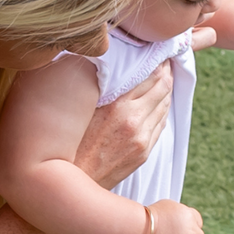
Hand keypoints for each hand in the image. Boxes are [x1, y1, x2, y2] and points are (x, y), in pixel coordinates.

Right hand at [73, 60, 172, 189]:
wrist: (70, 182)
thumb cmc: (68, 141)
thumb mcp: (82, 107)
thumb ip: (101, 87)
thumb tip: (114, 67)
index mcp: (118, 106)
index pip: (150, 74)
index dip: (157, 60)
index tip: (155, 51)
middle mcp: (134, 121)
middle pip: (163, 86)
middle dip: (166, 70)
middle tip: (164, 59)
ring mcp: (142, 138)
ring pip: (165, 105)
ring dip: (166, 89)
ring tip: (163, 76)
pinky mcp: (144, 152)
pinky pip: (161, 124)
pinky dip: (162, 109)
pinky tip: (157, 101)